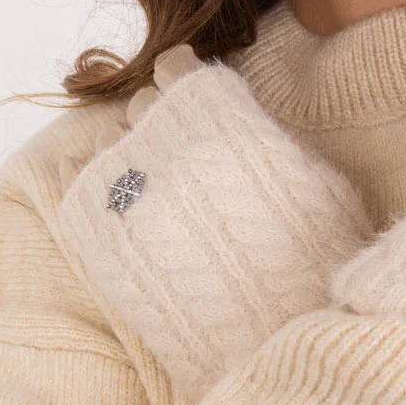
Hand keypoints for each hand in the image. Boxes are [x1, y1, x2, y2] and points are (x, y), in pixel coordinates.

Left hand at [57, 50, 371, 400]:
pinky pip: (86, 191)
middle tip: (185, 156)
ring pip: (112, 146)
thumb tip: (252, 124)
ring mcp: (124, 186)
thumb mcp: (318, 181)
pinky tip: (139, 219)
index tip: (195, 103)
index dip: (186, 86)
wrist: (272, 336)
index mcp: (216, 115)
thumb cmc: (315, 261)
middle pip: (141, 105)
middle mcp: (161, 139)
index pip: (176, 68)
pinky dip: (109, 200)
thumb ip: (275, 140)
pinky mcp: (98, 233)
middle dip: (161, 124)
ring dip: (135, 162)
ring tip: (164, 196)